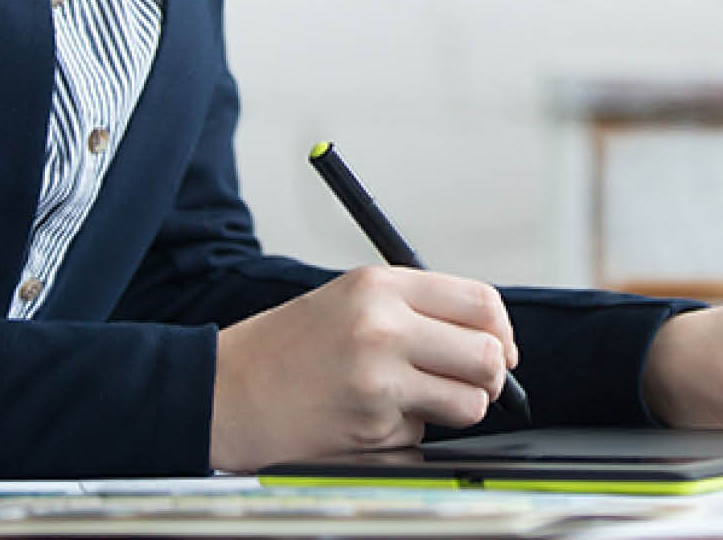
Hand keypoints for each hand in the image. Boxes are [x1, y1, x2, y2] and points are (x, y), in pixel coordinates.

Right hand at [209, 266, 517, 472]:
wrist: (219, 394)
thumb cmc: (287, 347)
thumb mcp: (350, 298)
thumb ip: (417, 308)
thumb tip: (489, 337)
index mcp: (380, 286)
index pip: (481, 302)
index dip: (502, 331)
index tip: (502, 349)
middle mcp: (382, 329)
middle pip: (486, 355)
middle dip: (492, 377)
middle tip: (475, 385)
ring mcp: (377, 383)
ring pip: (467, 403)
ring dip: (454, 409)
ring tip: (416, 402)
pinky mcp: (369, 431)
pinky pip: (420, 436)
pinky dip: (404, 435)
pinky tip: (365, 420)